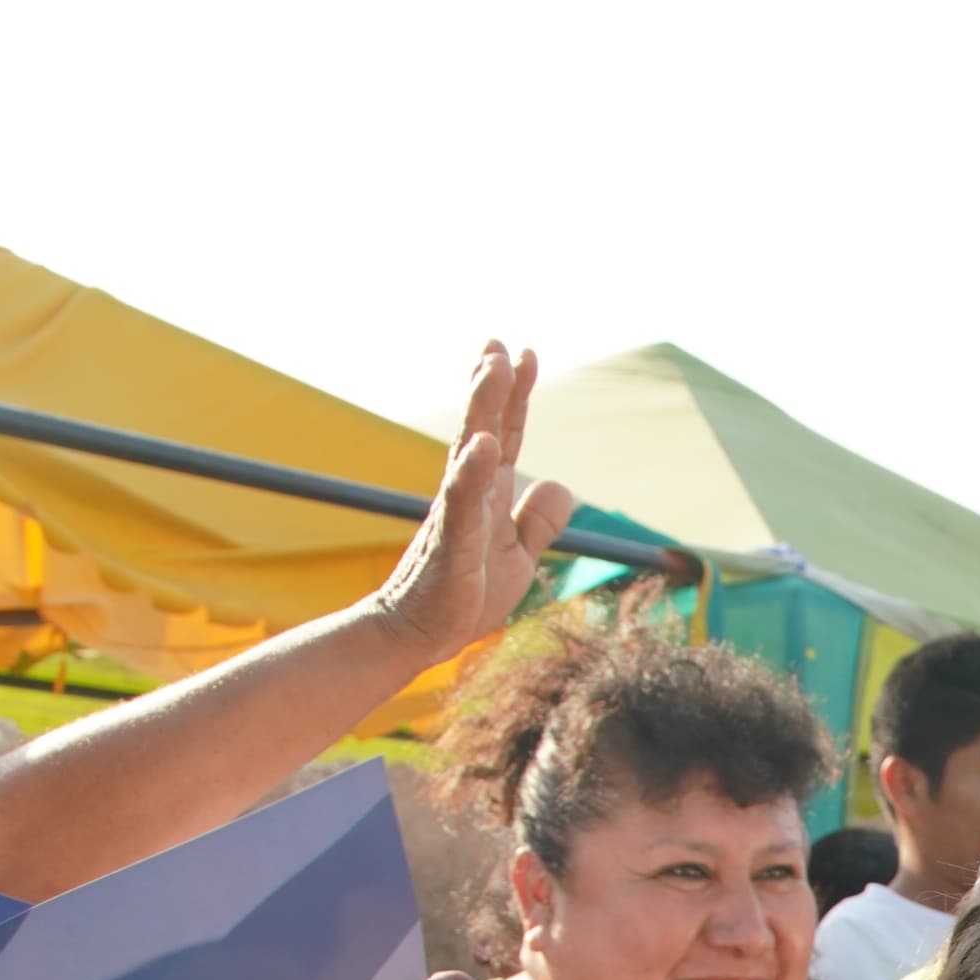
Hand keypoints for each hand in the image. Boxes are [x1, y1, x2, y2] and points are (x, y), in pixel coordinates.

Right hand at [369, 344, 580, 666]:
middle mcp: (469, 494)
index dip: (517, 395)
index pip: (507, 434)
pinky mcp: (452, 544)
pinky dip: (473, 472)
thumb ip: (537, 520)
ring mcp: (457, 515)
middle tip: (498, 344)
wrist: (419, 635)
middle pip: (485, 428)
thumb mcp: (517, 556)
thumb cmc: (464, 596)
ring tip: (492, 368)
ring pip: (470, 451)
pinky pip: (463, 502)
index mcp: (486, 494)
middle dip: (493, 385)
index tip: (523, 353)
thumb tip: (559, 484)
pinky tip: (485, 444)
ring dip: (482, 408)